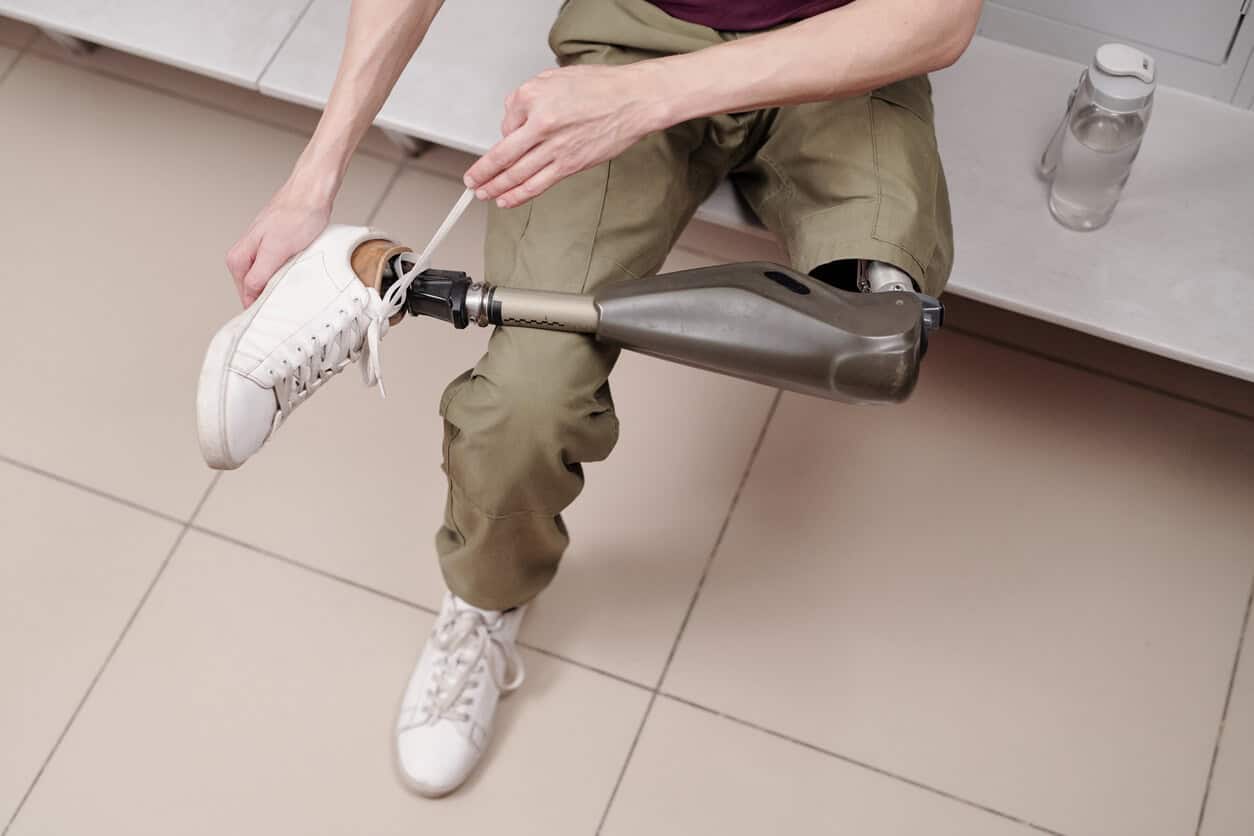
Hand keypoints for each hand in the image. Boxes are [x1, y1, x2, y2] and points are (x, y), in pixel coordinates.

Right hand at [226, 178, 333, 306]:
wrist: (313, 191)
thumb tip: (250, 294)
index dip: (258, 308)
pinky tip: (299, 277)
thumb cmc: (297, 215)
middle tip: (287, 309)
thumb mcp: (277, 250)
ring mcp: (262, 248)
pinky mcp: (277, 245)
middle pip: (254, 288)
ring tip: (294, 293)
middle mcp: (247, 252)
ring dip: (279, 286)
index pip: (245, 294)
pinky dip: (288, 275)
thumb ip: (260, 273)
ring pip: (267, 278)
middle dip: (269, 298)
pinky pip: (279, 268)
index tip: (271, 320)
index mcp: (239, 256)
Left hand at [464, 63, 667, 208]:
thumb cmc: (601, 87)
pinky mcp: (568, 165)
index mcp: (534, 96)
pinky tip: (505, 200)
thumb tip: (514, 120)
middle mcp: (539, 123)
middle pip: (502, 154)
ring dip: (494, 187)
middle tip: (472, 180)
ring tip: (482, 194)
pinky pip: (536, 184)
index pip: (506, 121)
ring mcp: (553, 147)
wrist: (633, 100)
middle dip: (482, 172)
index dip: (505, 132)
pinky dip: (517, 195)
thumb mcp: (556, 77)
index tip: (505, 140)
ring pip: (515, 173)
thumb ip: (530, 97)